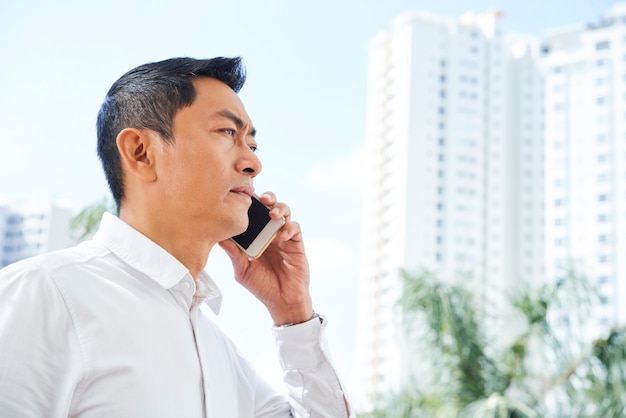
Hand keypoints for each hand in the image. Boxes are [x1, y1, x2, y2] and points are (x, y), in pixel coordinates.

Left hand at [218, 192, 312, 324]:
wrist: (282, 301)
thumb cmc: (261, 285)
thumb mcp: (242, 270)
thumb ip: (233, 253)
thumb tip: (219, 238)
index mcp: (254, 235)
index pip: (252, 213)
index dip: (249, 202)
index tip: (242, 196)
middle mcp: (269, 232)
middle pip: (269, 205)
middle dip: (266, 198)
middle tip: (261, 199)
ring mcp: (283, 236)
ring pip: (284, 211)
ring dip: (280, 208)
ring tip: (273, 214)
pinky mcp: (296, 243)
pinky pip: (294, 227)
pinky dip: (288, 227)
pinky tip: (281, 235)